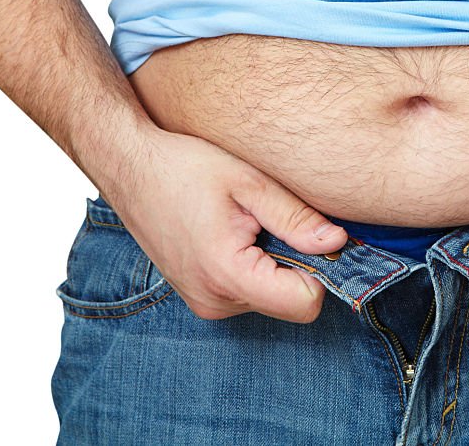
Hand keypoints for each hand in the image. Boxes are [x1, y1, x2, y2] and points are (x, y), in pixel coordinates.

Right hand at [101, 127, 347, 323]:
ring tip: (248, 223)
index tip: (311, 234)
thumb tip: (339, 243)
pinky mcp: (200, 296)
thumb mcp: (250, 183)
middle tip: (272, 219)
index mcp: (228, 275)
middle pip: (290, 302)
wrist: (129, 165)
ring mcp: (204, 302)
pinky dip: (255, 266)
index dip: (321, 270)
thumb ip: (296, 218)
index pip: (305, 303)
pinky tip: (236, 233)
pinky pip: (248, 292)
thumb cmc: (186, 166)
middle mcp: (215, 301)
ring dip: (274, 264)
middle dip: (297, 264)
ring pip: (271, 297)